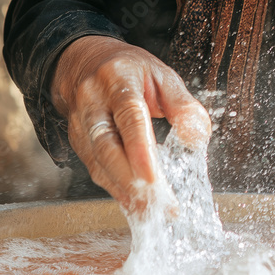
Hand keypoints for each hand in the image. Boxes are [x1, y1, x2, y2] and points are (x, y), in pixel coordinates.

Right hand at [51, 36, 210, 210]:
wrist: (84, 63)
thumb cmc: (130, 70)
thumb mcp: (162, 74)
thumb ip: (182, 104)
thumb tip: (196, 137)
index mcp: (117, 79)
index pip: (128, 116)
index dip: (139, 149)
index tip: (154, 178)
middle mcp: (92, 102)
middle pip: (107, 147)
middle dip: (131, 180)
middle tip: (157, 204)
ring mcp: (80, 124)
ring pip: (98, 163)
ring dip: (124, 191)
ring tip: (151, 211)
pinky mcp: (77, 142)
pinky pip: (95, 170)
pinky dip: (116, 190)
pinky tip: (135, 205)